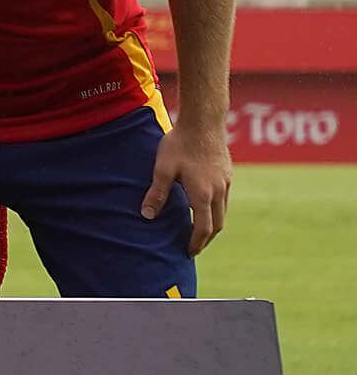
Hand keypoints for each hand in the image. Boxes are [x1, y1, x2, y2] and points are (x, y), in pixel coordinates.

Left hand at [143, 122, 231, 254]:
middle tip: (194, 248)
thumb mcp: (162, 169)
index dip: (196, 243)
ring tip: (200, 232)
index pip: (203, 228)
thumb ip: (157, 193)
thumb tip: (147, 216)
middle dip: (206, 239)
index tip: (188, 253)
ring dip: (213, 225)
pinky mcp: (228, 173)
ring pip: (223, 212)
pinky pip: (225, 199)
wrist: (204, 121)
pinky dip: (217, 210)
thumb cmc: (180, 144)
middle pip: (218, 224)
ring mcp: (226, 182)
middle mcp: (219, 191)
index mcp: (203, 194)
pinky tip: (206, 207)